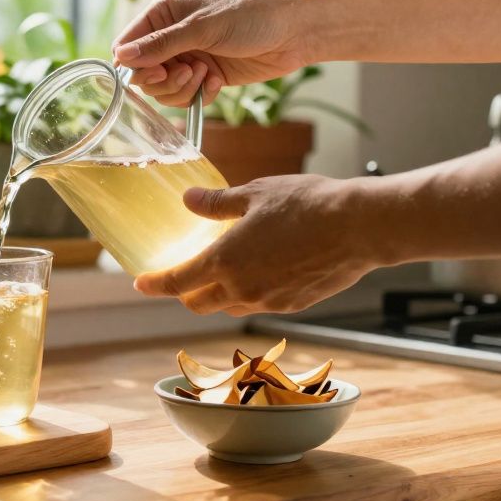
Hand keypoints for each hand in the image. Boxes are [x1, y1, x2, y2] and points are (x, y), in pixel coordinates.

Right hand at [112, 0, 313, 106]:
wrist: (294, 32)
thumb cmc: (250, 16)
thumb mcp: (202, 28)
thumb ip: (160, 45)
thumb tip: (121, 57)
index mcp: (163, 14)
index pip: (126, 45)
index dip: (134, 65)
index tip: (155, 73)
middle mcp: (170, 36)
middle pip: (142, 74)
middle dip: (163, 80)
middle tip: (188, 73)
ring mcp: (187, 58)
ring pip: (163, 90)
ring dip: (182, 89)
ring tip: (206, 75)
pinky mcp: (204, 77)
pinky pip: (186, 97)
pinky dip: (200, 94)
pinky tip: (219, 81)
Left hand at [133, 175, 376, 315]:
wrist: (361, 227)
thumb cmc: (308, 204)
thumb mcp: (255, 194)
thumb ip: (216, 204)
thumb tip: (188, 200)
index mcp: (225, 261)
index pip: (177, 282)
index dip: (154, 284)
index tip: (139, 282)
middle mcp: (242, 289)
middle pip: (198, 303)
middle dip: (183, 292)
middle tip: (179, 275)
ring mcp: (268, 301)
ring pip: (228, 307)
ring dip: (215, 295)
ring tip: (218, 272)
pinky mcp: (292, 305)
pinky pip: (257, 305)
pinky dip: (245, 294)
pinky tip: (255, 273)